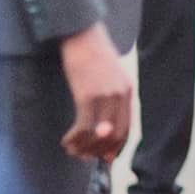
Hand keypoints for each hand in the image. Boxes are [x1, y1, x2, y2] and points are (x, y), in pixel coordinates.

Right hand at [59, 25, 132, 159]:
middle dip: (99, 151)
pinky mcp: (88, 95)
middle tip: (84, 157)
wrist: (81, 35)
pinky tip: (67, 140)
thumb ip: (110, 96)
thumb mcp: (108, 76)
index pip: (127, 127)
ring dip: (85, 147)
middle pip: (116, 134)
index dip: (116, 146)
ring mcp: (106, 95)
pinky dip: (76, 138)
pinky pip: (85, 126)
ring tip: (72, 149)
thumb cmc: (91, 55)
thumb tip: (103, 122)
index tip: (105, 158)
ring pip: (100, 134)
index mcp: (128, 91)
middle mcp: (121, 95)